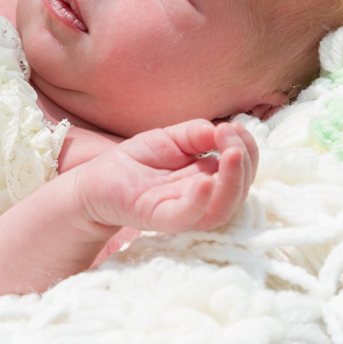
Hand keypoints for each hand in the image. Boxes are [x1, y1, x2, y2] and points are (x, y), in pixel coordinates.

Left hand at [72, 119, 256, 235]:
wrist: (96, 179)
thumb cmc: (136, 161)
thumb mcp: (170, 138)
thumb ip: (196, 133)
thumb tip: (222, 129)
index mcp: (208, 178)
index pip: (243, 170)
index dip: (247, 148)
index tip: (234, 125)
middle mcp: (201, 199)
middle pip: (239, 191)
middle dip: (244, 162)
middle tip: (230, 135)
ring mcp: (181, 210)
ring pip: (221, 209)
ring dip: (233, 182)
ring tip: (231, 153)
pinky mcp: (158, 218)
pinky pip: (187, 216)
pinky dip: (200, 202)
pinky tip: (205, 181)